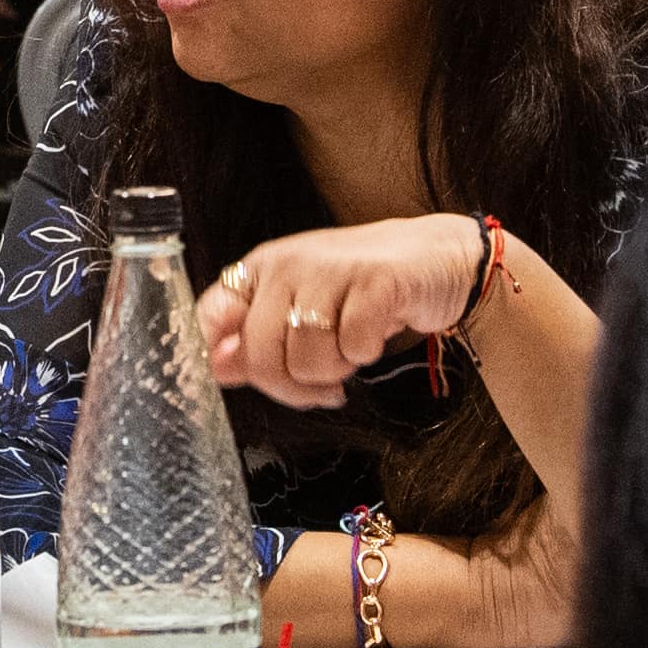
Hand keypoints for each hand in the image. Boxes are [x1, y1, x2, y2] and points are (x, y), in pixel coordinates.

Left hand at [202, 216, 494, 409]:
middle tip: (323, 381)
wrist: (438, 260)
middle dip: (295, 387)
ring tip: (352, 346)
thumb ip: (257, 339)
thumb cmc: (363, 290)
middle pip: (262, 358)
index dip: (219, 358)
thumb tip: (217, 368)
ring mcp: (330, 269)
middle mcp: (287, 263)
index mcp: (261, 269)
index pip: (209, 318)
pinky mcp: (375, 282)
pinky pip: (354, 349)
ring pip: (308, 362)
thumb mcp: (303, 310)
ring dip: (336, 370)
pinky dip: (367, 354)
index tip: (244, 376)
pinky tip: (376, 334)